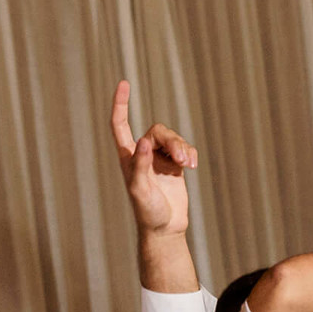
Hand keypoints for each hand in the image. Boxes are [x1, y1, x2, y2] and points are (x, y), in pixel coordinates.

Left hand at [110, 80, 196, 237]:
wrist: (165, 228)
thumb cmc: (147, 211)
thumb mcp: (139, 189)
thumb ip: (140, 165)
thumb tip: (144, 141)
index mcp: (128, 156)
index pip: (120, 124)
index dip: (121, 104)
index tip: (125, 84)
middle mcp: (142, 153)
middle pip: (157, 131)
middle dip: (171, 141)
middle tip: (181, 159)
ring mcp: (160, 158)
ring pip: (172, 139)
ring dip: (182, 148)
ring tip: (189, 164)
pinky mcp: (175, 165)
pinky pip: (184, 149)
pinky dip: (189, 154)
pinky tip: (192, 165)